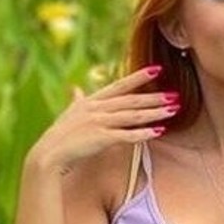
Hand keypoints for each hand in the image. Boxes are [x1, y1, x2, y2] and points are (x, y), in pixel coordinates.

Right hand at [25, 65, 178, 177]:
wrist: (48, 154)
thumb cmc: (59, 136)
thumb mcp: (67, 114)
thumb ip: (75, 100)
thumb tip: (75, 88)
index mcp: (91, 101)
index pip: (119, 86)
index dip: (138, 77)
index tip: (157, 69)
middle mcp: (97, 108)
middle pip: (131, 101)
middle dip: (154, 97)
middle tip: (175, 94)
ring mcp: (99, 122)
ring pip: (133, 115)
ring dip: (154, 112)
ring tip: (173, 109)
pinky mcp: (101, 138)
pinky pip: (127, 135)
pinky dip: (143, 133)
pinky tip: (158, 131)